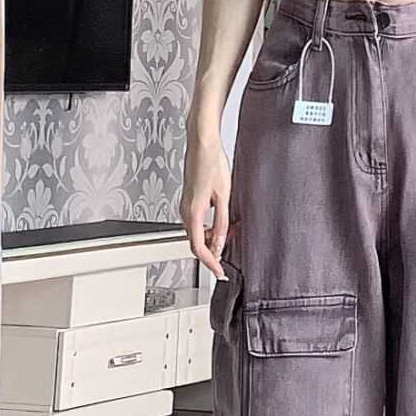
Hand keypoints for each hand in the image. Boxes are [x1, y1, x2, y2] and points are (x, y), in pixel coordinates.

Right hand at [180, 125, 231, 280]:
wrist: (202, 143)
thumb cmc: (211, 163)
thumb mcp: (223, 197)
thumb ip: (221, 223)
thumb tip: (220, 242)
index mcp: (192, 213)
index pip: (198, 248)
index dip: (210, 263)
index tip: (219, 273)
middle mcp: (185, 211)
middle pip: (196, 242)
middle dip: (213, 251)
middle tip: (228, 257)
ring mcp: (185, 205)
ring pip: (197, 232)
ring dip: (212, 238)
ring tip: (231, 235)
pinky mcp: (190, 200)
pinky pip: (197, 222)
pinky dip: (209, 228)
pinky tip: (223, 223)